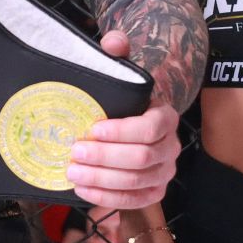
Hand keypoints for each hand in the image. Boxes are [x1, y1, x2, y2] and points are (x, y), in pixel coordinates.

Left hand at [65, 30, 180, 208]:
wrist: (131, 121)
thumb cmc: (122, 99)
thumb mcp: (120, 71)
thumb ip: (116, 52)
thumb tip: (114, 41)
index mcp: (166, 117)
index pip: (151, 128)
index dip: (122, 131)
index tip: (92, 128)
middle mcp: (170, 146)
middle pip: (142, 158)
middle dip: (105, 157)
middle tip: (74, 151)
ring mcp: (164, 172)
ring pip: (136, 182)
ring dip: (102, 179)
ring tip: (72, 171)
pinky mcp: (153, 191)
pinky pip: (134, 201)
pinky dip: (107, 198)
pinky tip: (82, 190)